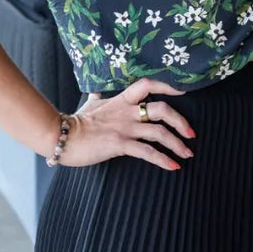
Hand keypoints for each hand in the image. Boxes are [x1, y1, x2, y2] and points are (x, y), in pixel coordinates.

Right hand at [62, 79, 192, 169]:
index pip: (148, 85)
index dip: (168, 86)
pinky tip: (173, 166)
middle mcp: (127, 112)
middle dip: (181, 121)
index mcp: (122, 100)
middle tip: (191, 133)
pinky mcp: (119, 144)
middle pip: (162, 109)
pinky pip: (147, 152)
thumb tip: (95, 92)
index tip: (184, 91)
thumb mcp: (90, 105)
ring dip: (177, 144)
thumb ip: (98, 99)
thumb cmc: (75, 122)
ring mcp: (125, 128)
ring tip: (187, 154)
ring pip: (159, 132)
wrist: (60, 136)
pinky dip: (163, 159)